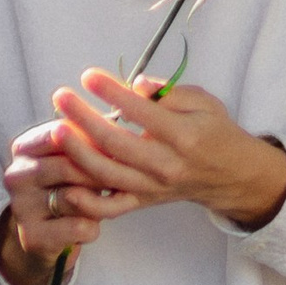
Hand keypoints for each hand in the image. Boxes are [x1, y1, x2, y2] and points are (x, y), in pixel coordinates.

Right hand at [0, 114, 130, 284]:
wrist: (46, 235)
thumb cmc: (69, 187)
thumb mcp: (75, 159)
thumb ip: (89, 143)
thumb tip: (118, 127)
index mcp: (25, 147)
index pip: (60, 132)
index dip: (95, 139)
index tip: (122, 146)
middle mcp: (16, 175)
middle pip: (68, 166)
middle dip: (103, 173)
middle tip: (129, 177)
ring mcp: (21, 207)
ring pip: (75, 198)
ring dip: (103, 202)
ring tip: (118, 200)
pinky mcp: (32, 236)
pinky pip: (78, 227)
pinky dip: (94, 228)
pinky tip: (94, 226)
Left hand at [45, 71, 285, 232]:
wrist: (230, 175)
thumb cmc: (214, 131)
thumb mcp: (205, 102)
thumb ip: (171, 93)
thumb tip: (137, 84)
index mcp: (184, 136)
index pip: (142, 112)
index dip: (112, 93)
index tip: (88, 76)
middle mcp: (166, 165)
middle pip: (117, 144)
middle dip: (83, 119)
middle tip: (60, 96)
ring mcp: (152, 187)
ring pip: (107, 175)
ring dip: (76, 153)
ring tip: (55, 129)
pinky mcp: (142, 201)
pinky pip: (110, 208)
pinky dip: (86, 201)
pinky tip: (65, 184)